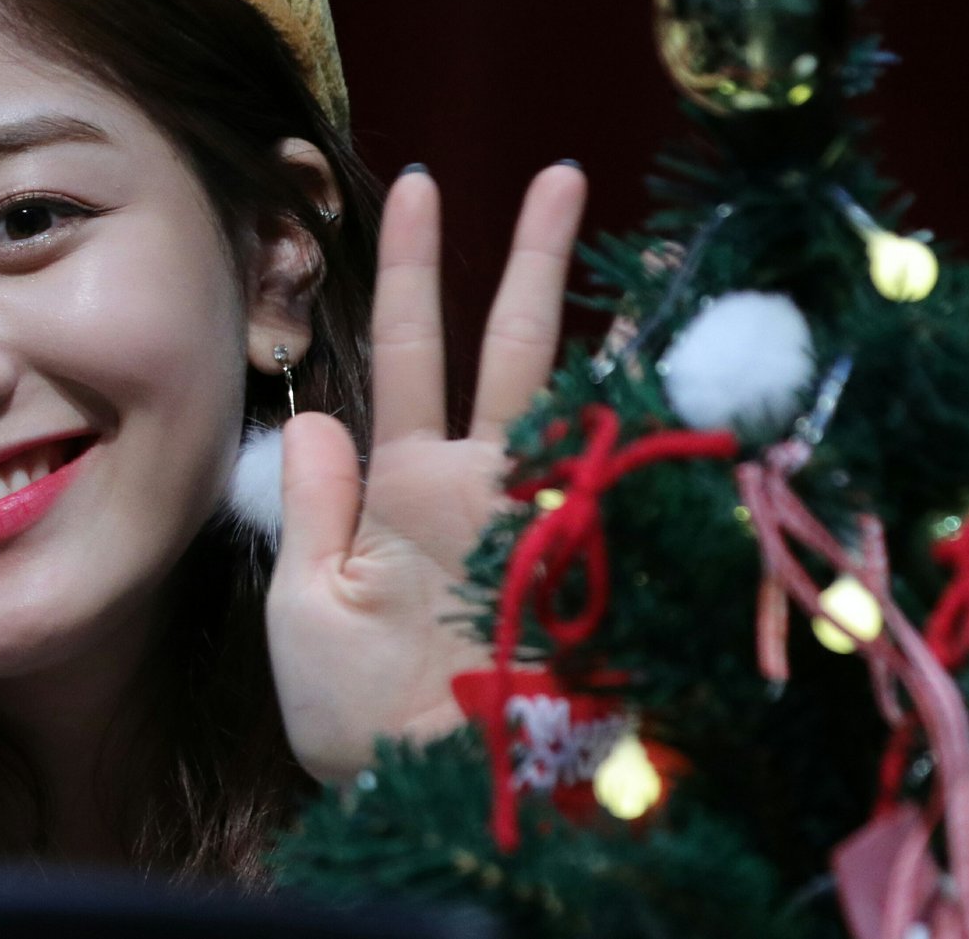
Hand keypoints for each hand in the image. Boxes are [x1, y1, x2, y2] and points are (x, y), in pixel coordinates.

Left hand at [267, 163, 587, 781]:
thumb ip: (318, 506)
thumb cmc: (354, 714)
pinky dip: (640, 405)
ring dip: (587, 305)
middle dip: (530, 256)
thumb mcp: (307, 604)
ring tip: (596, 214)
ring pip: (568, 385)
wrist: (424, 798)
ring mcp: (537, 512)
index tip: (411, 184)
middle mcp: (478, 481)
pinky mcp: (584, 554)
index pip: (407, 349)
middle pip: (504, 344)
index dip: (408, 267)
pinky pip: (614, 465)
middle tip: (559, 171)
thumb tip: (316, 414)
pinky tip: (661, 342)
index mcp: (405, 481)